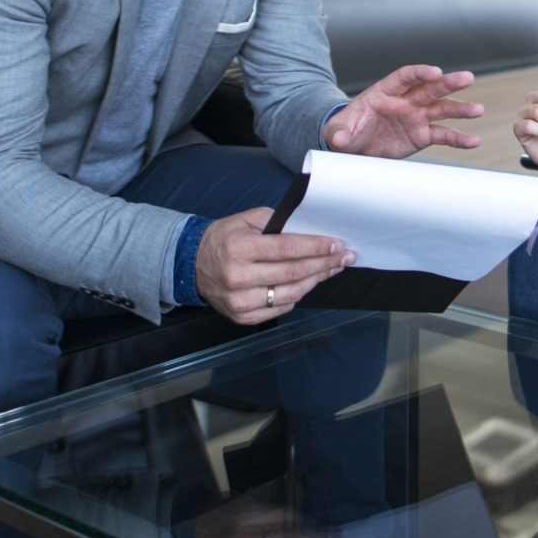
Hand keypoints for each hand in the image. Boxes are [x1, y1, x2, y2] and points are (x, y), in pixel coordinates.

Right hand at [195, 207, 348, 322]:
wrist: (192, 265)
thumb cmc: (224, 239)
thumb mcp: (246, 220)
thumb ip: (277, 222)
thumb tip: (310, 229)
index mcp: (239, 249)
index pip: (287, 249)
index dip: (316, 247)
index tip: (337, 244)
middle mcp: (238, 277)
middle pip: (293, 272)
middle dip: (325, 263)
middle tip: (345, 257)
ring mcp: (240, 301)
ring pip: (291, 293)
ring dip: (317, 280)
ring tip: (332, 269)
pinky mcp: (243, 316)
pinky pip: (280, 308)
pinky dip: (298, 295)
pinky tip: (308, 283)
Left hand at [326, 64, 484, 156]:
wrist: (354, 147)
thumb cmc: (346, 131)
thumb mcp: (338, 130)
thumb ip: (339, 132)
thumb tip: (339, 139)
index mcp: (385, 92)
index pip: (404, 77)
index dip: (419, 73)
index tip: (434, 71)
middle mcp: (405, 101)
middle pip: (429, 88)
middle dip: (448, 83)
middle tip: (467, 78)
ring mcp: (416, 117)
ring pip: (442, 109)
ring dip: (460, 109)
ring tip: (478, 110)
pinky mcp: (422, 135)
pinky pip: (443, 135)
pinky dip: (458, 138)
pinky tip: (473, 141)